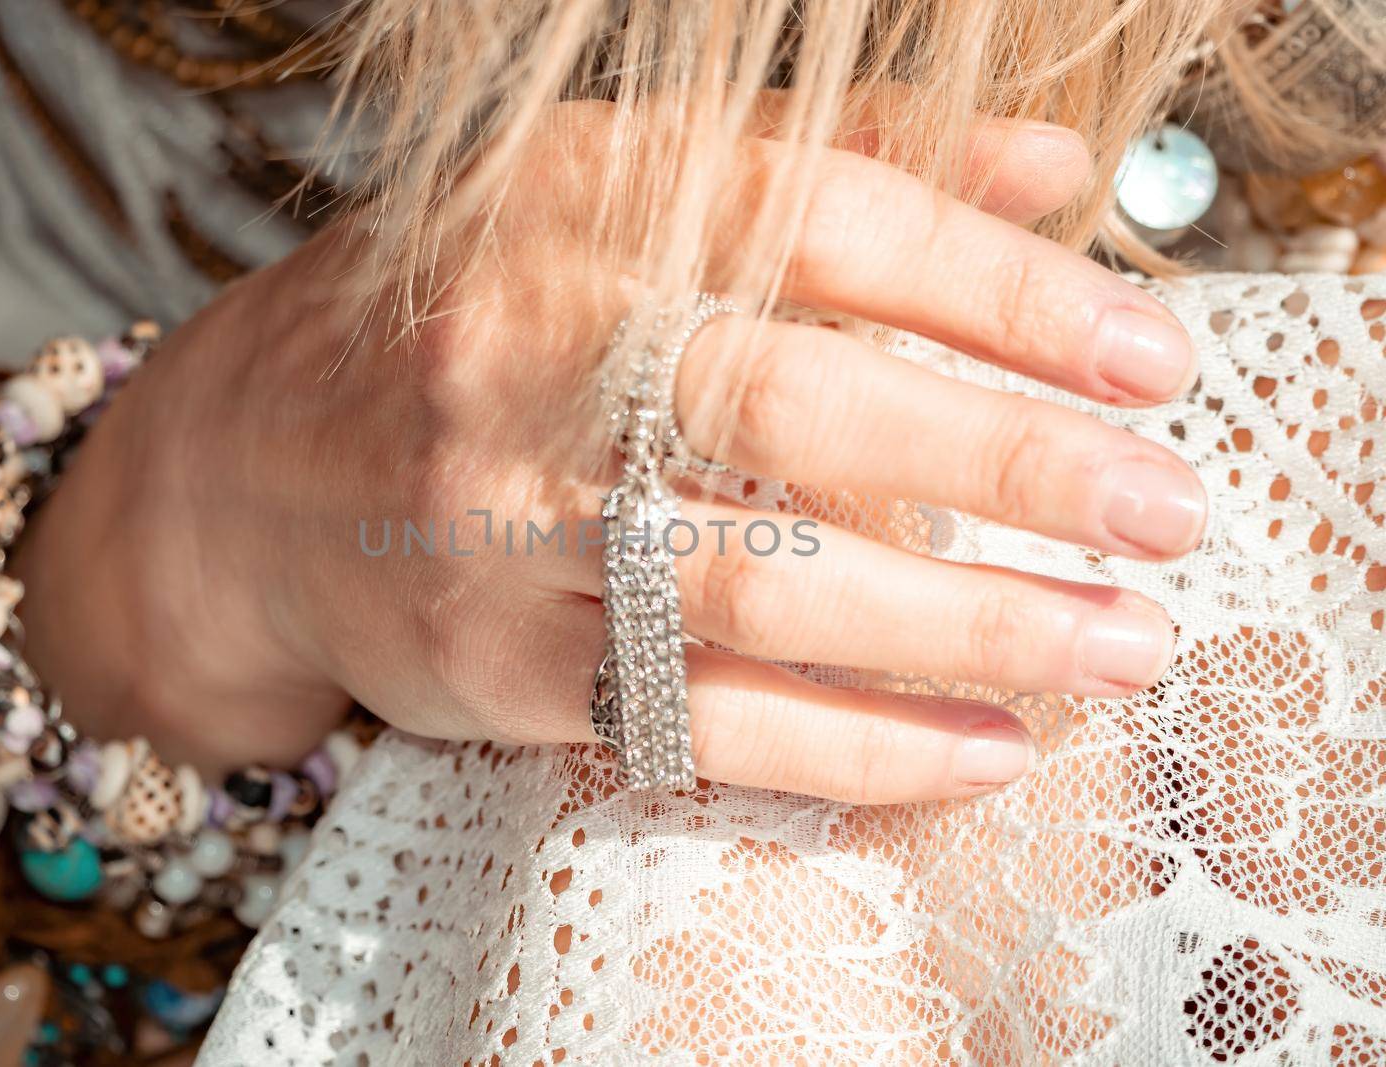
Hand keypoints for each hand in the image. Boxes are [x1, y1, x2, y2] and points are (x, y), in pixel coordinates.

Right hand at [13, 101, 1202, 801]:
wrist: (241, 469)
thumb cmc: (459, 318)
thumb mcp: (610, 202)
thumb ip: (829, 169)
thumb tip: (1048, 175)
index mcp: (567, 211)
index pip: (814, 222)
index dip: (991, 286)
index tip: (1142, 355)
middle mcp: (522, 360)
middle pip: (788, 406)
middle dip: (999, 460)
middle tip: (1159, 512)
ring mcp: (496, 524)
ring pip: (750, 585)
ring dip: (955, 625)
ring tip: (1113, 644)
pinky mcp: (490, 663)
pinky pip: (692, 716)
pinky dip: (849, 742)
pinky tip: (979, 748)